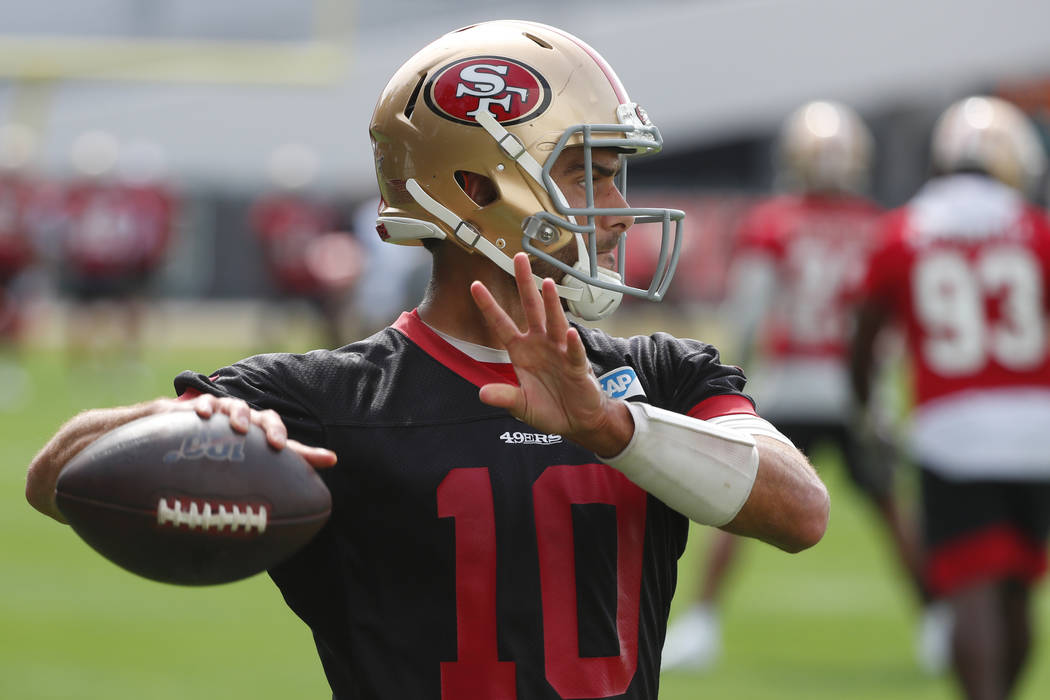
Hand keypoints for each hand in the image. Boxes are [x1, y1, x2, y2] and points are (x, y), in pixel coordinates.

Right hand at [180, 393, 336, 468]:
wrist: (198, 435)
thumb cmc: (238, 445)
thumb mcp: (267, 452)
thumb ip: (299, 456)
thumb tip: (334, 458)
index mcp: (260, 425)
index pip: (273, 424)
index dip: (278, 432)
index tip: (280, 446)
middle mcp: (244, 414)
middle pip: (256, 412)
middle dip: (265, 424)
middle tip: (269, 442)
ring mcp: (222, 410)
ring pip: (232, 405)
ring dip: (237, 413)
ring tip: (240, 428)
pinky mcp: (199, 410)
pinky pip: (203, 404)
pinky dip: (204, 406)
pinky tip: (204, 415)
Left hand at [469, 253, 632, 455]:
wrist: (578, 421)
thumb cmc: (550, 408)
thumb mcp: (521, 405)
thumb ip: (504, 396)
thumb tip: (482, 393)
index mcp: (522, 351)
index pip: (502, 324)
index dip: (489, 306)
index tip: (475, 285)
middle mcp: (540, 344)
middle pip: (530, 309)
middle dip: (525, 284)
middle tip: (520, 257)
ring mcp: (560, 352)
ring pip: (554, 322)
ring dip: (551, 304)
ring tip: (546, 284)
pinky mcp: (577, 367)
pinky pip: (574, 353)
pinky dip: (573, 345)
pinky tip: (570, 334)